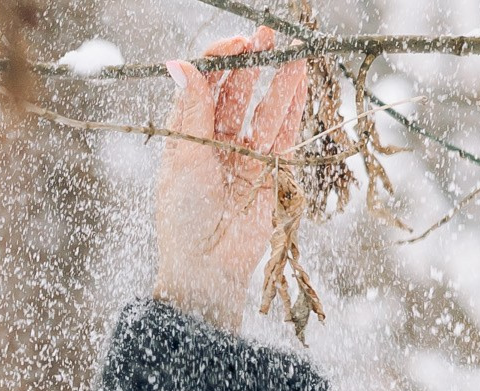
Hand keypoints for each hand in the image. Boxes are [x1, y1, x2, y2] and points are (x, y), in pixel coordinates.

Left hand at [151, 29, 306, 333]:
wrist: (208, 268)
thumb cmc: (184, 218)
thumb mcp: (183, 159)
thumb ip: (190, 110)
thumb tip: (178, 63)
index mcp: (188, 137)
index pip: (205, 88)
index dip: (218, 63)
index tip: (233, 44)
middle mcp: (218, 142)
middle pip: (238, 91)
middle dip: (252, 61)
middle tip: (266, 33)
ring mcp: (248, 154)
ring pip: (266, 107)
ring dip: (279, 76)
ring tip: (291, 46)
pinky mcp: (273, 170)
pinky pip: (286, 130)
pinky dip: (295, 103)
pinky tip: (301, 75)